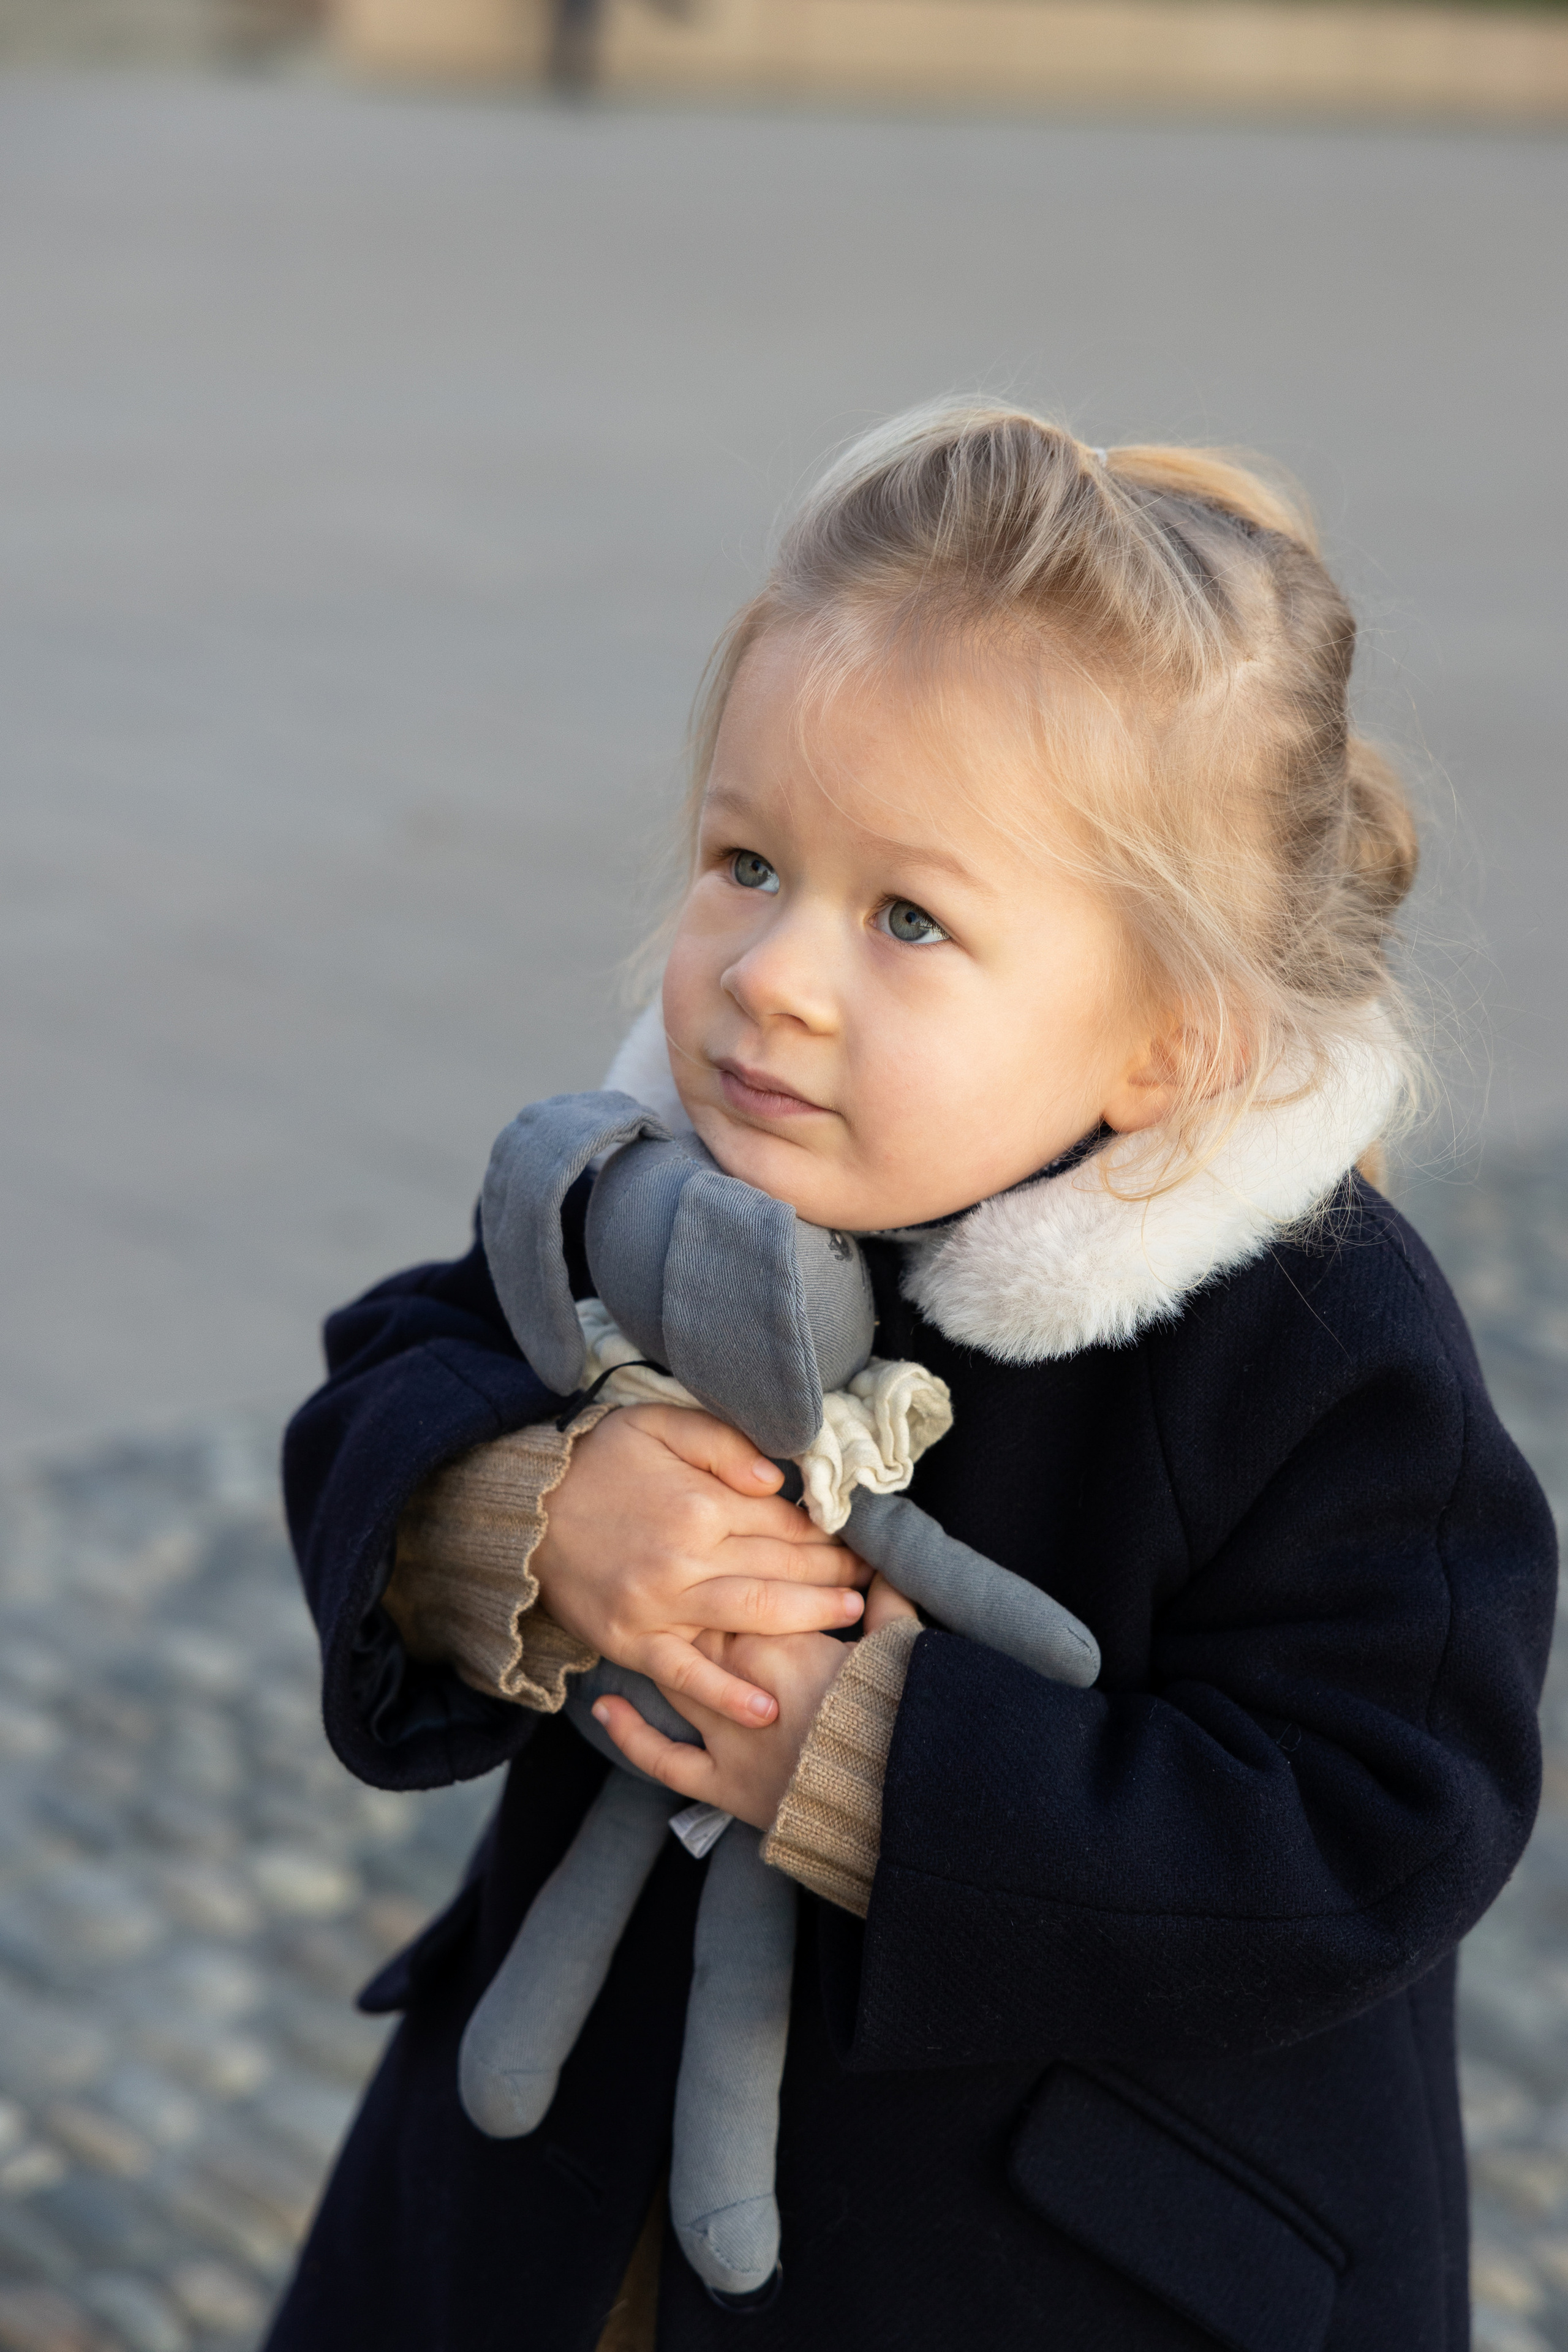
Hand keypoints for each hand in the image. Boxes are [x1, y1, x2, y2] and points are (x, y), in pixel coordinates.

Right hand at [532, 1404, 867, 1728]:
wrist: (521, 1510)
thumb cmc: (595, 1461)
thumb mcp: (657, 1423)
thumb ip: (722, 1443)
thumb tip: (778, 1479)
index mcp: (699, 1502)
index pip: (784, 1523)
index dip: (826, 1534)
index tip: (858, 1541)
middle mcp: (686, 1556)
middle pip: (780, 1567)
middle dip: (833, 1574)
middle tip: (870, 1580)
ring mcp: (658, 1605)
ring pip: (752, 1615)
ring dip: (809, 1619)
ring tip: (850, 1619)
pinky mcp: (631, 1641)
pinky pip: (687, 1674)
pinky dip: (727, 1695)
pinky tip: (767, 1708)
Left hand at [591, 1575, 920, 1829]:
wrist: (894, 1801)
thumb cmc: (899, 1721)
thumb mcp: (899, 1654)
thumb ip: (891, 1606)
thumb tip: (891, 1569)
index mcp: (785, 1642)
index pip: (744, 1590)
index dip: (738, 1570)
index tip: (729, 1552)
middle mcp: (743, 1682)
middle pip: (703, 1628)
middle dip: (694, 1604)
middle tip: (677, 1578)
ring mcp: (727, 1735)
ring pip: (679, 1678)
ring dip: (665, 1651)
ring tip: (642, 1621)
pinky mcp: (721, 1785)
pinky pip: (663, 1758)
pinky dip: (632, 1733)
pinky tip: (605, 1707)